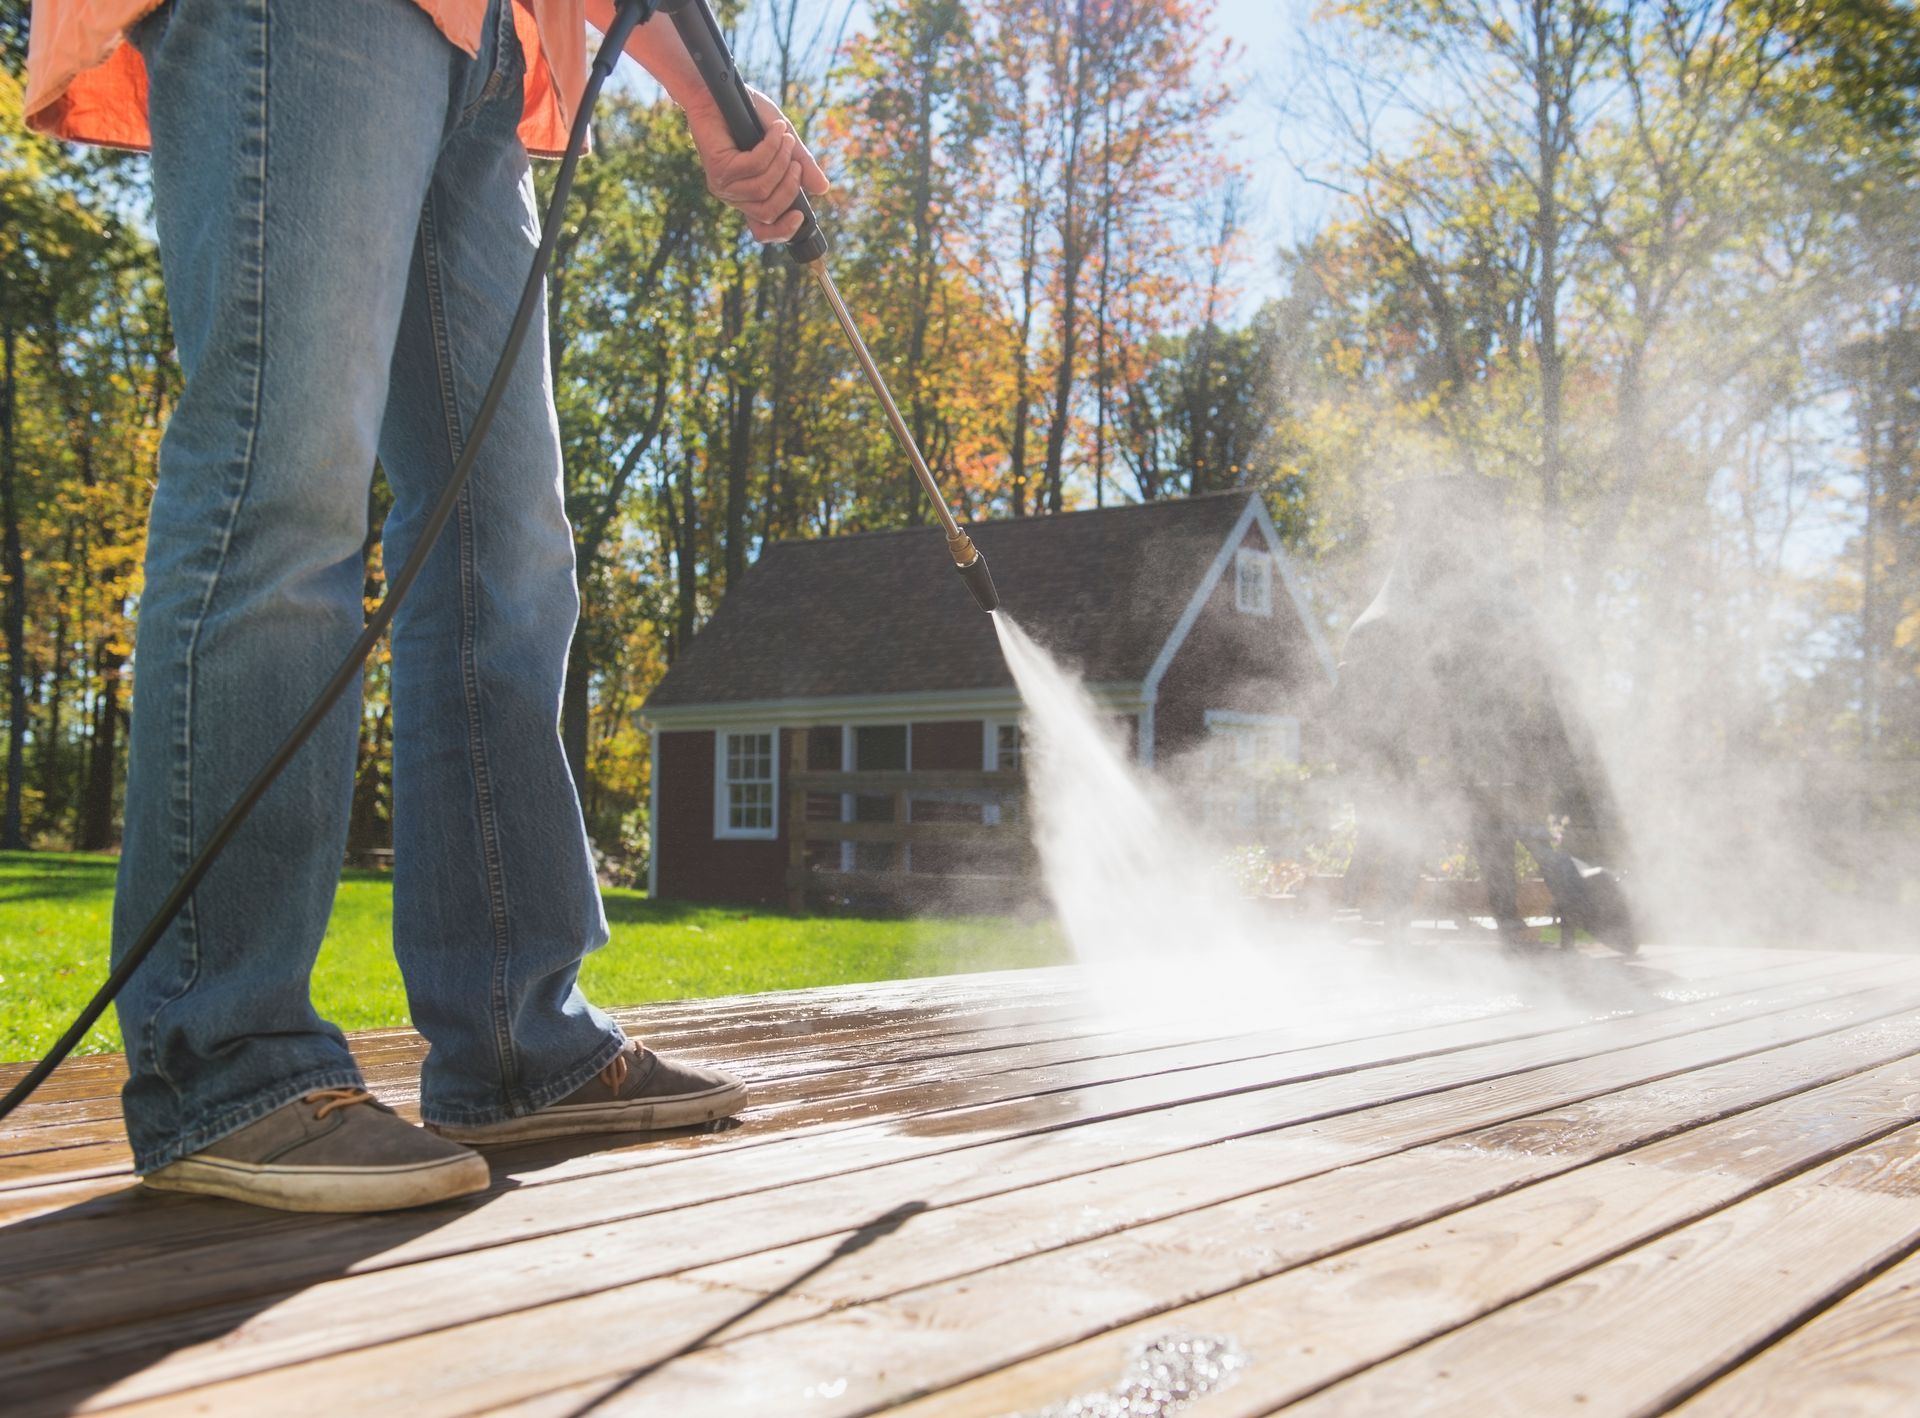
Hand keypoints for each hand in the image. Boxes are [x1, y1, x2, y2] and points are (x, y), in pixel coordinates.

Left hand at [683, 88, 829, 243]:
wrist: (719, 91)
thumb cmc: (748, 115)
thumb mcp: (783, 143)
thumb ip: (800, 165)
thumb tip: (822, 189)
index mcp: (747, 197)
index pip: (762, 230)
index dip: (782, 232)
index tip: (800, 217)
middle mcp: (733, 196)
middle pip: (768, 213)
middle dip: (789, 187)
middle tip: (796, 161)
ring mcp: (723, 185)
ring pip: (762, 189)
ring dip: (781, 161)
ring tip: (785, 137)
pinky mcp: (719, 168)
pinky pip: (755, 166)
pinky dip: (771, 147)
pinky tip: (776, 130)